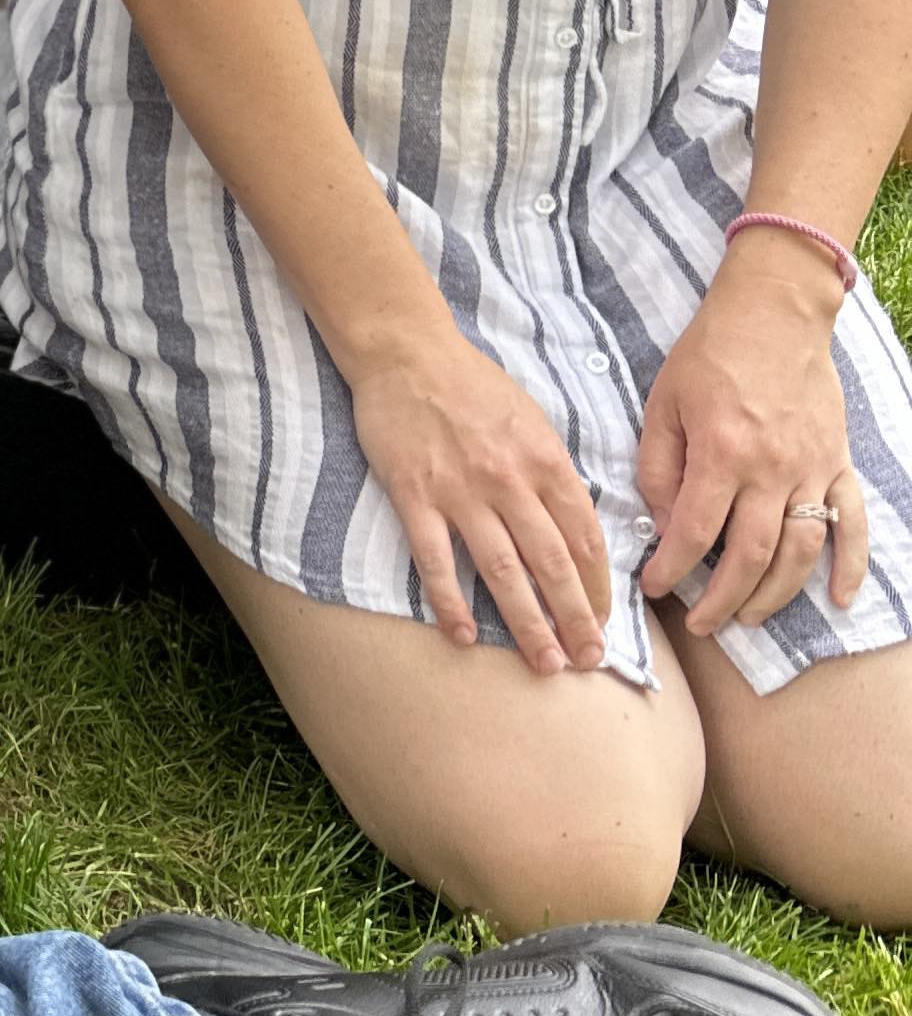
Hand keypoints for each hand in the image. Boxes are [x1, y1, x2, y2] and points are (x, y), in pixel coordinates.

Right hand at [349, 333, 612, 672]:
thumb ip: (553, 473)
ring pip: (502, 570)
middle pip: (552, 562)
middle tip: (589, 660)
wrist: (407, 352)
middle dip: (576, 617)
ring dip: (528, 622)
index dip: (600, 586)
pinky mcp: (415, 495)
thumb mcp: (532, 420)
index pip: (585, 537)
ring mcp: (461, 490)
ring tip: (545, 663)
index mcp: (546, 460)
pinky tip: (463, 635)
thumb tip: (575, 526)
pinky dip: (450, 601)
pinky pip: (436, 559)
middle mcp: (510, 480)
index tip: (607, 621)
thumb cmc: (472, 385)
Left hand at [640, 254, 862, 639]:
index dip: (672, 569)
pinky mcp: (837, 463)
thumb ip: (659, 467)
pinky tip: (838, 598)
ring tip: (747, 618)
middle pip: (749, 555)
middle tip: (701, 624)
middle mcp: (771, 469)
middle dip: (721, 600)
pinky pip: (852, 522)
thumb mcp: (664, 403)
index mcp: (722, 452)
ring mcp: (811, 469)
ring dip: (774, 594)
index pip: (695, 532)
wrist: (775, 310)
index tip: (655, 588)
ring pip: (798, 551)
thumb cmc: (711, 353)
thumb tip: (665, 523)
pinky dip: (851, 564)